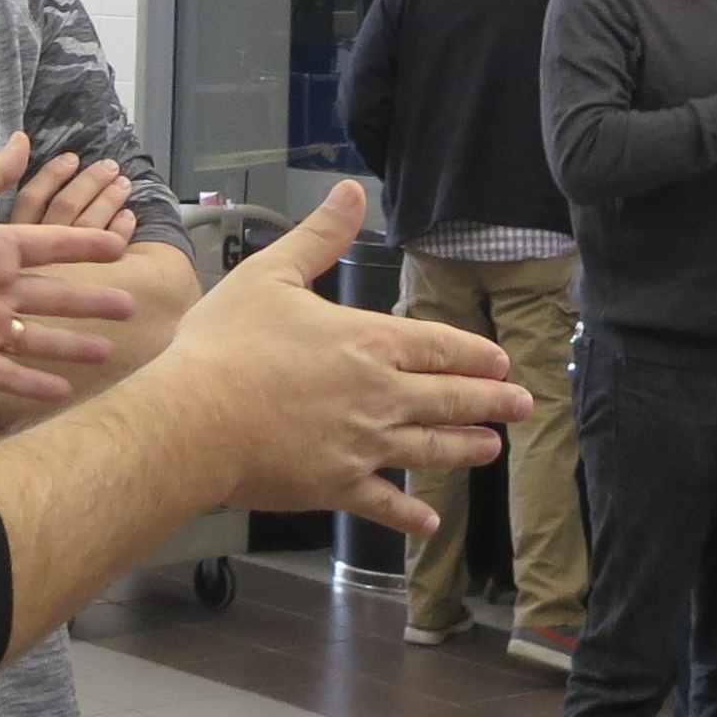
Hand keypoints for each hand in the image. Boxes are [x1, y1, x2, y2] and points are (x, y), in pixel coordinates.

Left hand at [0, 135, 131, 409]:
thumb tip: (21, 139)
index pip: (50, 247)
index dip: (84, 246)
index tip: (120, 246)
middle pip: (55, 296)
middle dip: (92, 301)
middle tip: (132, 305)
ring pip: (39, 340)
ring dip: (73, 346)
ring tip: (109, 352)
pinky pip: (7, 376)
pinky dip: (35, 385)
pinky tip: (64, 391)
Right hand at [155, 182, 528, 535]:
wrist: (194, 420)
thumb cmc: (226, 345)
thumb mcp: (273, 274)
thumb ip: (320, 236)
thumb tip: (352, 192)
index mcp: (369, 341)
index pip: (440, 346)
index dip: (475, 355)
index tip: (501, 363)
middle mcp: (379, 396)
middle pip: (450, 398)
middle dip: (491, 402)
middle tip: (523, 406)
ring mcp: (362, 446)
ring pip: (430, 449)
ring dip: (465, 448)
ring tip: (491, 448)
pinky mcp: (336, 486)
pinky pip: (384, 502)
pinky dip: (409, 515)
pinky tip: (428, 524)